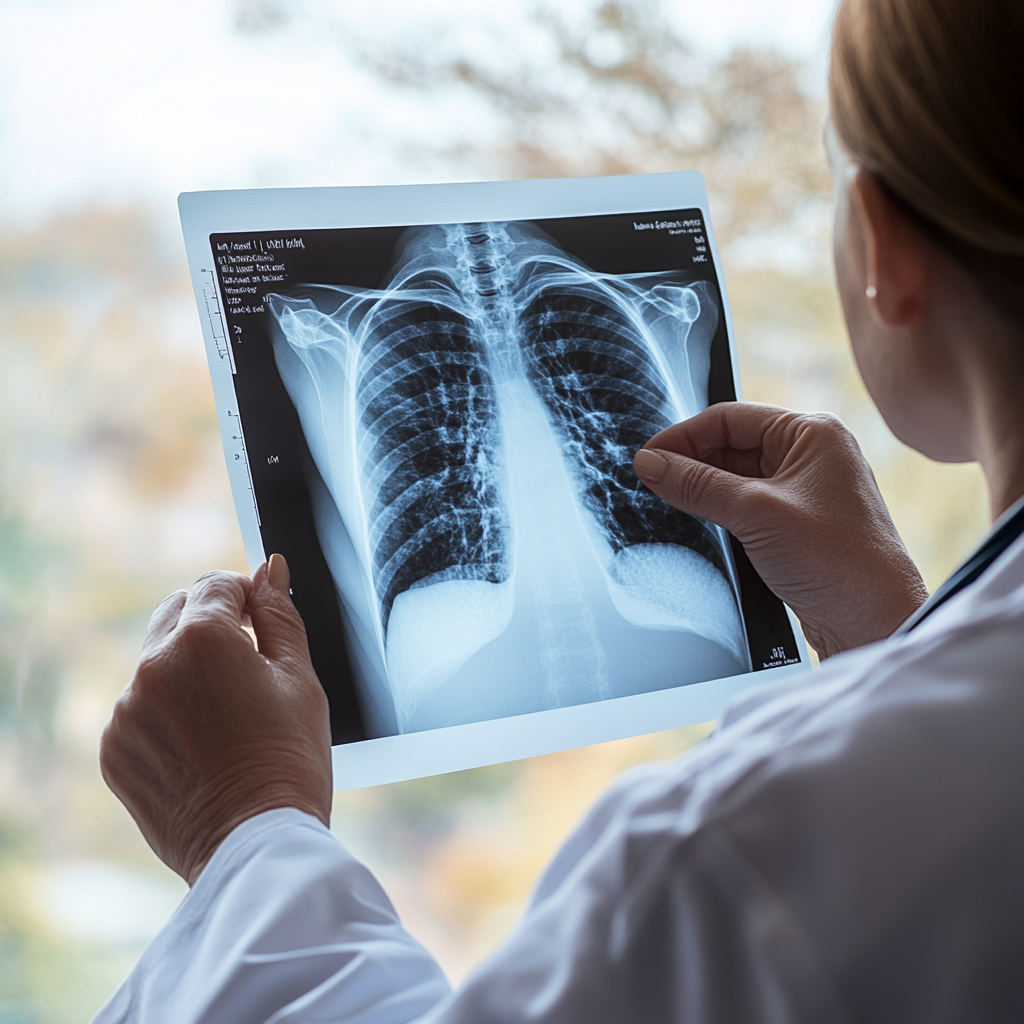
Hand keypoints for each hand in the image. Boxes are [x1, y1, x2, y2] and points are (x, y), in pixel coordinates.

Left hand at [100, 555, 331, 884]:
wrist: (257, 844)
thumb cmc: (290, 760)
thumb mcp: (300, 678)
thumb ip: (279, 615)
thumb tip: (270, 570)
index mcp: (202, 640)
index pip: (215, 584)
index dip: (244, 598)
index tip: (260, 623)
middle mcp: (151, 667)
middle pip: (177, 613)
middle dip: (211, 626)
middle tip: (247, 667)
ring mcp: (126, 711)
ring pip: (156, 663)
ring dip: (186, 672)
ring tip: (227, 719)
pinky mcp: (114, 749)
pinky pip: (139, 709)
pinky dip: (166, 714)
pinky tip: (202, 745)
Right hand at [633, 403, 927, 658]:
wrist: (874, 622)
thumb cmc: (838, 561)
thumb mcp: (755, 513)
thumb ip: (697, 485)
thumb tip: (649, 464)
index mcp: (812, 433)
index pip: (730, 418)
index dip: (683, 435)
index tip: (647, 457)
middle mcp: (811, 456)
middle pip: (730, 446)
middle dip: (689, 463)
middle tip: (649, 482)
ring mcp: (804, 493)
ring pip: (735, 479)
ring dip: (701, 490)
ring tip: (664, 502)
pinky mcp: (795, 527)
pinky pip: (744, 508)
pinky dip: (717, 513)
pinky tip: (693, 525)